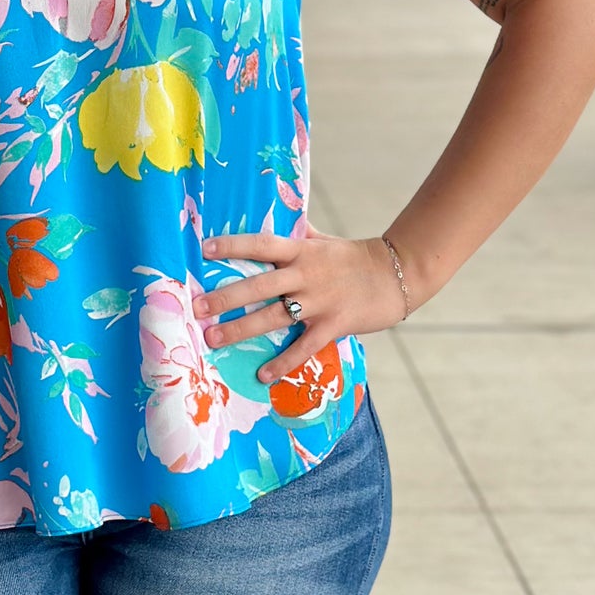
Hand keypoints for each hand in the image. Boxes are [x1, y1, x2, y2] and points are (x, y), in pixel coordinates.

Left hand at [194, 224, 406, 382]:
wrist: (397, 274)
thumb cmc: (354, 257)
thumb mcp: (324, 241)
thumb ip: (299, 236)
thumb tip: (279, 219)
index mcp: (301, 250)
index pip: (261, 244)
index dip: (233, 245)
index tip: (205, 249)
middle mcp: (306, 274)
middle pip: (258, 285)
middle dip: (225, 297)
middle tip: (197, 308)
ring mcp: (319, 301)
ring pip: (273, 317)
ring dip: (241, 330)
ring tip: (214, 339)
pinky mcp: (333, 325)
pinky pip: (303, 348)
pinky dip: (283, 363)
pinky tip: (262, 375)